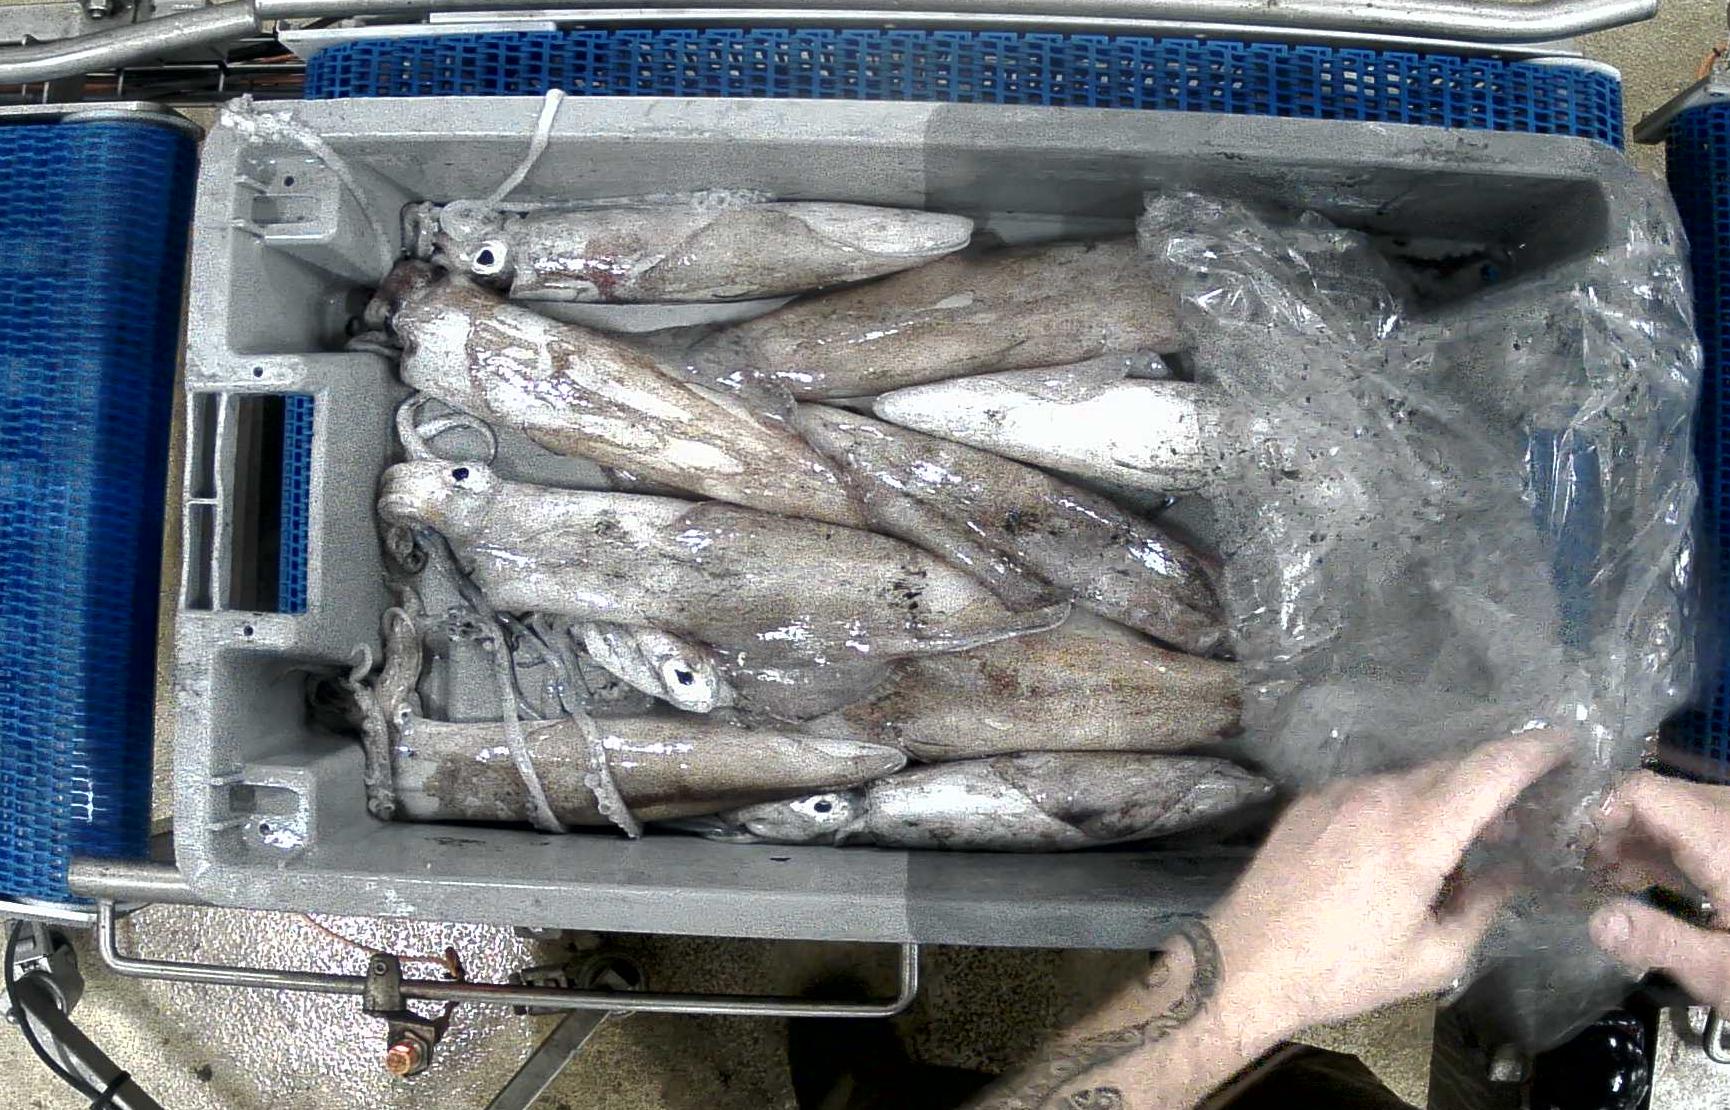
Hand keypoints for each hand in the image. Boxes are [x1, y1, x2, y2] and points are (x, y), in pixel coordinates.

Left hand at [1208, 732, 1568, 1047]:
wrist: (1247, 962)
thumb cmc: (1344, 970)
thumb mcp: (1433, 956)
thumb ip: (1485, 906)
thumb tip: (1516, 873)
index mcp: (1416, 833)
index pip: (1490, 770)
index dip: (1535, 751)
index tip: (1567, 743)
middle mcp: (1377, 796)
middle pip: (1454, 768)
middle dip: (1495, 783)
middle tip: (1521, 819)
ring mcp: (1338, 793)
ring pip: (1411, 778)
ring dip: (1445, 799)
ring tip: (1460, 847)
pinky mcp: (1309, 801)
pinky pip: (1372, 790)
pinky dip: (1401, 806)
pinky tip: (1401, 849)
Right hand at [1589, 771, 1729, 1006]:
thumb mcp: (1722, 973)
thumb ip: (1657, 941)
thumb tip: (1594, 921)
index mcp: (1724, 841)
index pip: (1643, 790)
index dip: (1597, 812)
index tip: (1571, 851)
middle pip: (1658, 797)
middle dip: (1612, 828)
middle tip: (1580, 871)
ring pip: (1678, 810)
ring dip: (1638, 839)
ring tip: (1605, 879)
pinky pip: (1702, 826)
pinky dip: (1669, 848)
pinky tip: (1646, 882)